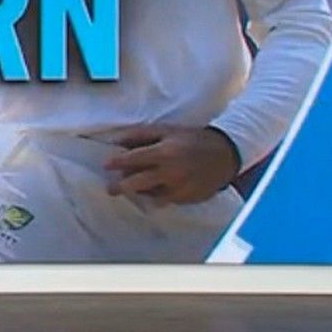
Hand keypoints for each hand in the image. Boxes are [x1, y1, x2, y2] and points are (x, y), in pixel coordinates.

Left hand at [102, 125, 240, 204]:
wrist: (226, 154)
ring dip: (139, 192)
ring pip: (150, 195)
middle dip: (121, 187)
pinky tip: (153, 191)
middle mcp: (171, 173)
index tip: (105, 165)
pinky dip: (157, 196)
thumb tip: (116, 140)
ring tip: (131, 189)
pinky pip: (165, 200)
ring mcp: (180, 188)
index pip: (134, 159)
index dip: (117, 162)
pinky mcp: (187, 199)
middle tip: (110, 189)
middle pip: (138, 183)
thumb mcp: (166, 131)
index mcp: (164, 153)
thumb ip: (140, 135)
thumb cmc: (192, 139)